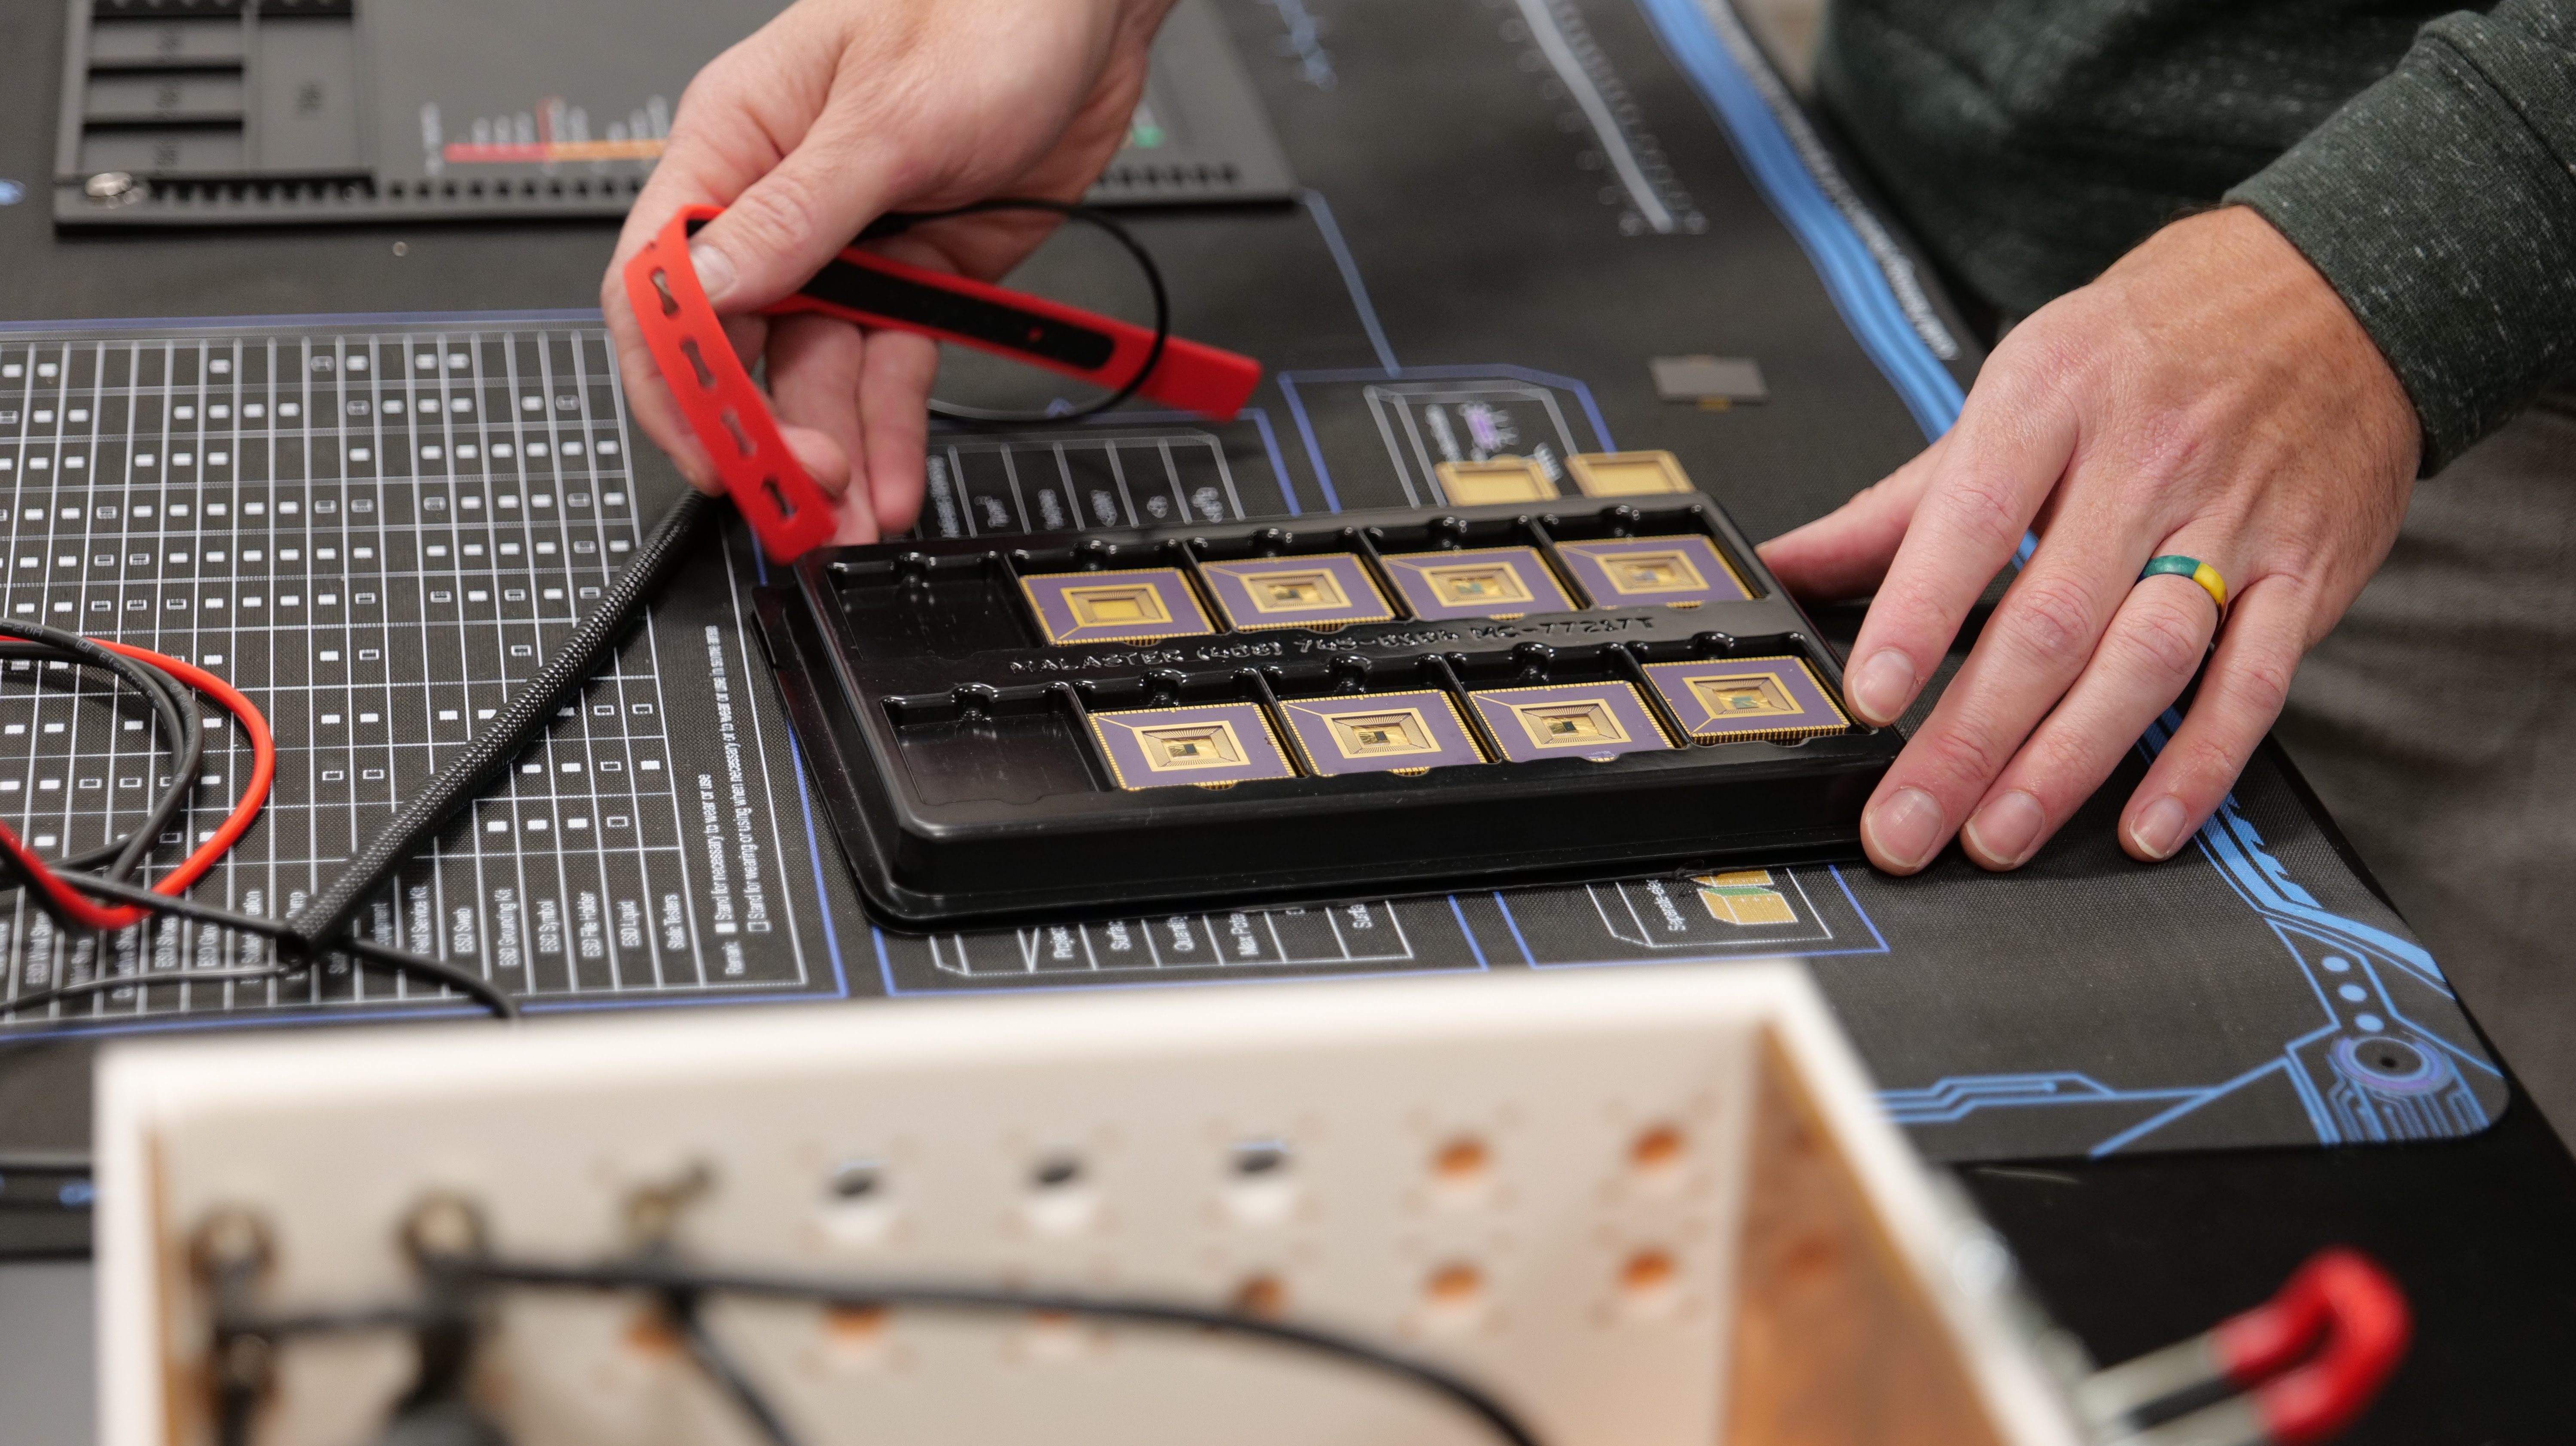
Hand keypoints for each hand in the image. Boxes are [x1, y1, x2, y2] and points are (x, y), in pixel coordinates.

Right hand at [602, 0, 1177, 543]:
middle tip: (793, 505)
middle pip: (739, 347)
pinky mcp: (916, 280)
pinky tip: (891, 483)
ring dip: (829, 454)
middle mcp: (781, 208)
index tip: (711, 443)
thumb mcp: (888, 117)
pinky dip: (889, 430)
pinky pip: (889, 368)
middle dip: (761, 434)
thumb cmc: (984, 15)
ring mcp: (849, 251)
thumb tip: (710, 285)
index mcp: (737, 144)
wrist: (1089, 15)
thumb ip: (796, 211)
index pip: (665, 279)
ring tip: (849, 525)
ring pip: (817, 375)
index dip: (677, 372)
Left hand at [1759, 206, 2419, 873]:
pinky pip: (2251, 683)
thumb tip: (1787, 565)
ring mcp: (2233, 522)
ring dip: (2064, 766)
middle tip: (1908, 823)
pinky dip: (2198, 765)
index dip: (1917, 618)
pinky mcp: (2306, 571)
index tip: (1871, 696)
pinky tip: (2143, 824)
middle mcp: (2144, 463)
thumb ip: (1900, 502)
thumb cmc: (2151, 342)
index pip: (1970, 521)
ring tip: (1995, 835)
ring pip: (2143, 662)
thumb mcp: (2018, 387)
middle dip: (1968, 738)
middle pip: (2048, 622)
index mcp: (2051, 401)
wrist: (2333, 292)